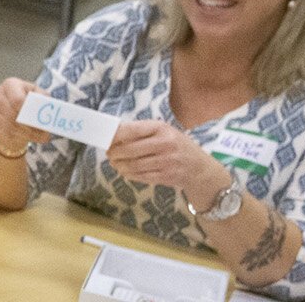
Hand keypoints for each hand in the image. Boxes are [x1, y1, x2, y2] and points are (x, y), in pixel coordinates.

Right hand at [0, 78, 48, 152]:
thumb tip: (46, 109)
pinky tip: (27, 138)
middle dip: (30, 127)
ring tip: (39, 137)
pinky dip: (17, 139)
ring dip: (26, 135)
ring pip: (9, 127)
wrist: (11, 110)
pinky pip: (2, 134)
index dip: (28, 112)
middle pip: (13, 116)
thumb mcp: (37, 95)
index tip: (38, 120)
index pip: (17, 100)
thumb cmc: (27, 100)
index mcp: (10, 84)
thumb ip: (43, 99)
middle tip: (44, 134)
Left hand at [106, 120, 224, 194]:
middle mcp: (165, 143)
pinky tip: (125, 171)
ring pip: (133, 164)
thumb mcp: (163, 132)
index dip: (114, 136)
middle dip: (114, 153)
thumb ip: (141, 131)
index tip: (105, 139)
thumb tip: (112, 133)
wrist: (199, 167)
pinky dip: (129, 174)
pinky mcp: (166, 176)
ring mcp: (167, 161)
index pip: (131, 130)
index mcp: (161, 128)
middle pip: (129, 149)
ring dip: (119, 165)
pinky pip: (140, 176)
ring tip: (115, 163)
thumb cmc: (175, 145)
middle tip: (109, 154)